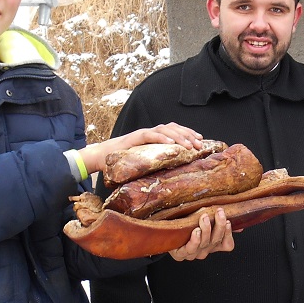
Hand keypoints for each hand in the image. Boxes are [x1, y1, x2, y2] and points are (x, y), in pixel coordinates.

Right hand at [80, 122, 204, 173]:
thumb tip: (175, 174)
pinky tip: (171, 143)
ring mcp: (143, 134)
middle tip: (199, 144)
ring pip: (164, 129)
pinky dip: (161, 137)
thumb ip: (158, 162)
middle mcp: (151, 133)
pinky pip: (150, 135)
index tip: (201, 140)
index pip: (175, 130)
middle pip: (173, 128)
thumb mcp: (146, 162)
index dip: (189, 133)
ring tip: (189, 144)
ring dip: (178, 136)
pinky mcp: (134, 138)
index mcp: (155, 138)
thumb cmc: (124, 162)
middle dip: (188, 135)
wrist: (102, 157)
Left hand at [169, 210, 234, 260]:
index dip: (228, 234)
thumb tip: (240, 224)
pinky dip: (195, 239)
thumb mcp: (205, 223)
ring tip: (205, 217)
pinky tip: (196, 231)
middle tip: (219, 212)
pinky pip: (190, 248)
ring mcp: (193, 253)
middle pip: (216, 240)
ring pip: (204, 243)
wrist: (166, 235)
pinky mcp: (181, 254)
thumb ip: (221, 223)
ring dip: (206, 229)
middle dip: (219, 225)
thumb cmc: (186, 228)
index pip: (227, 244)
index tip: (228, 222)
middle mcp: (204, 251)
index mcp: (212, 245)